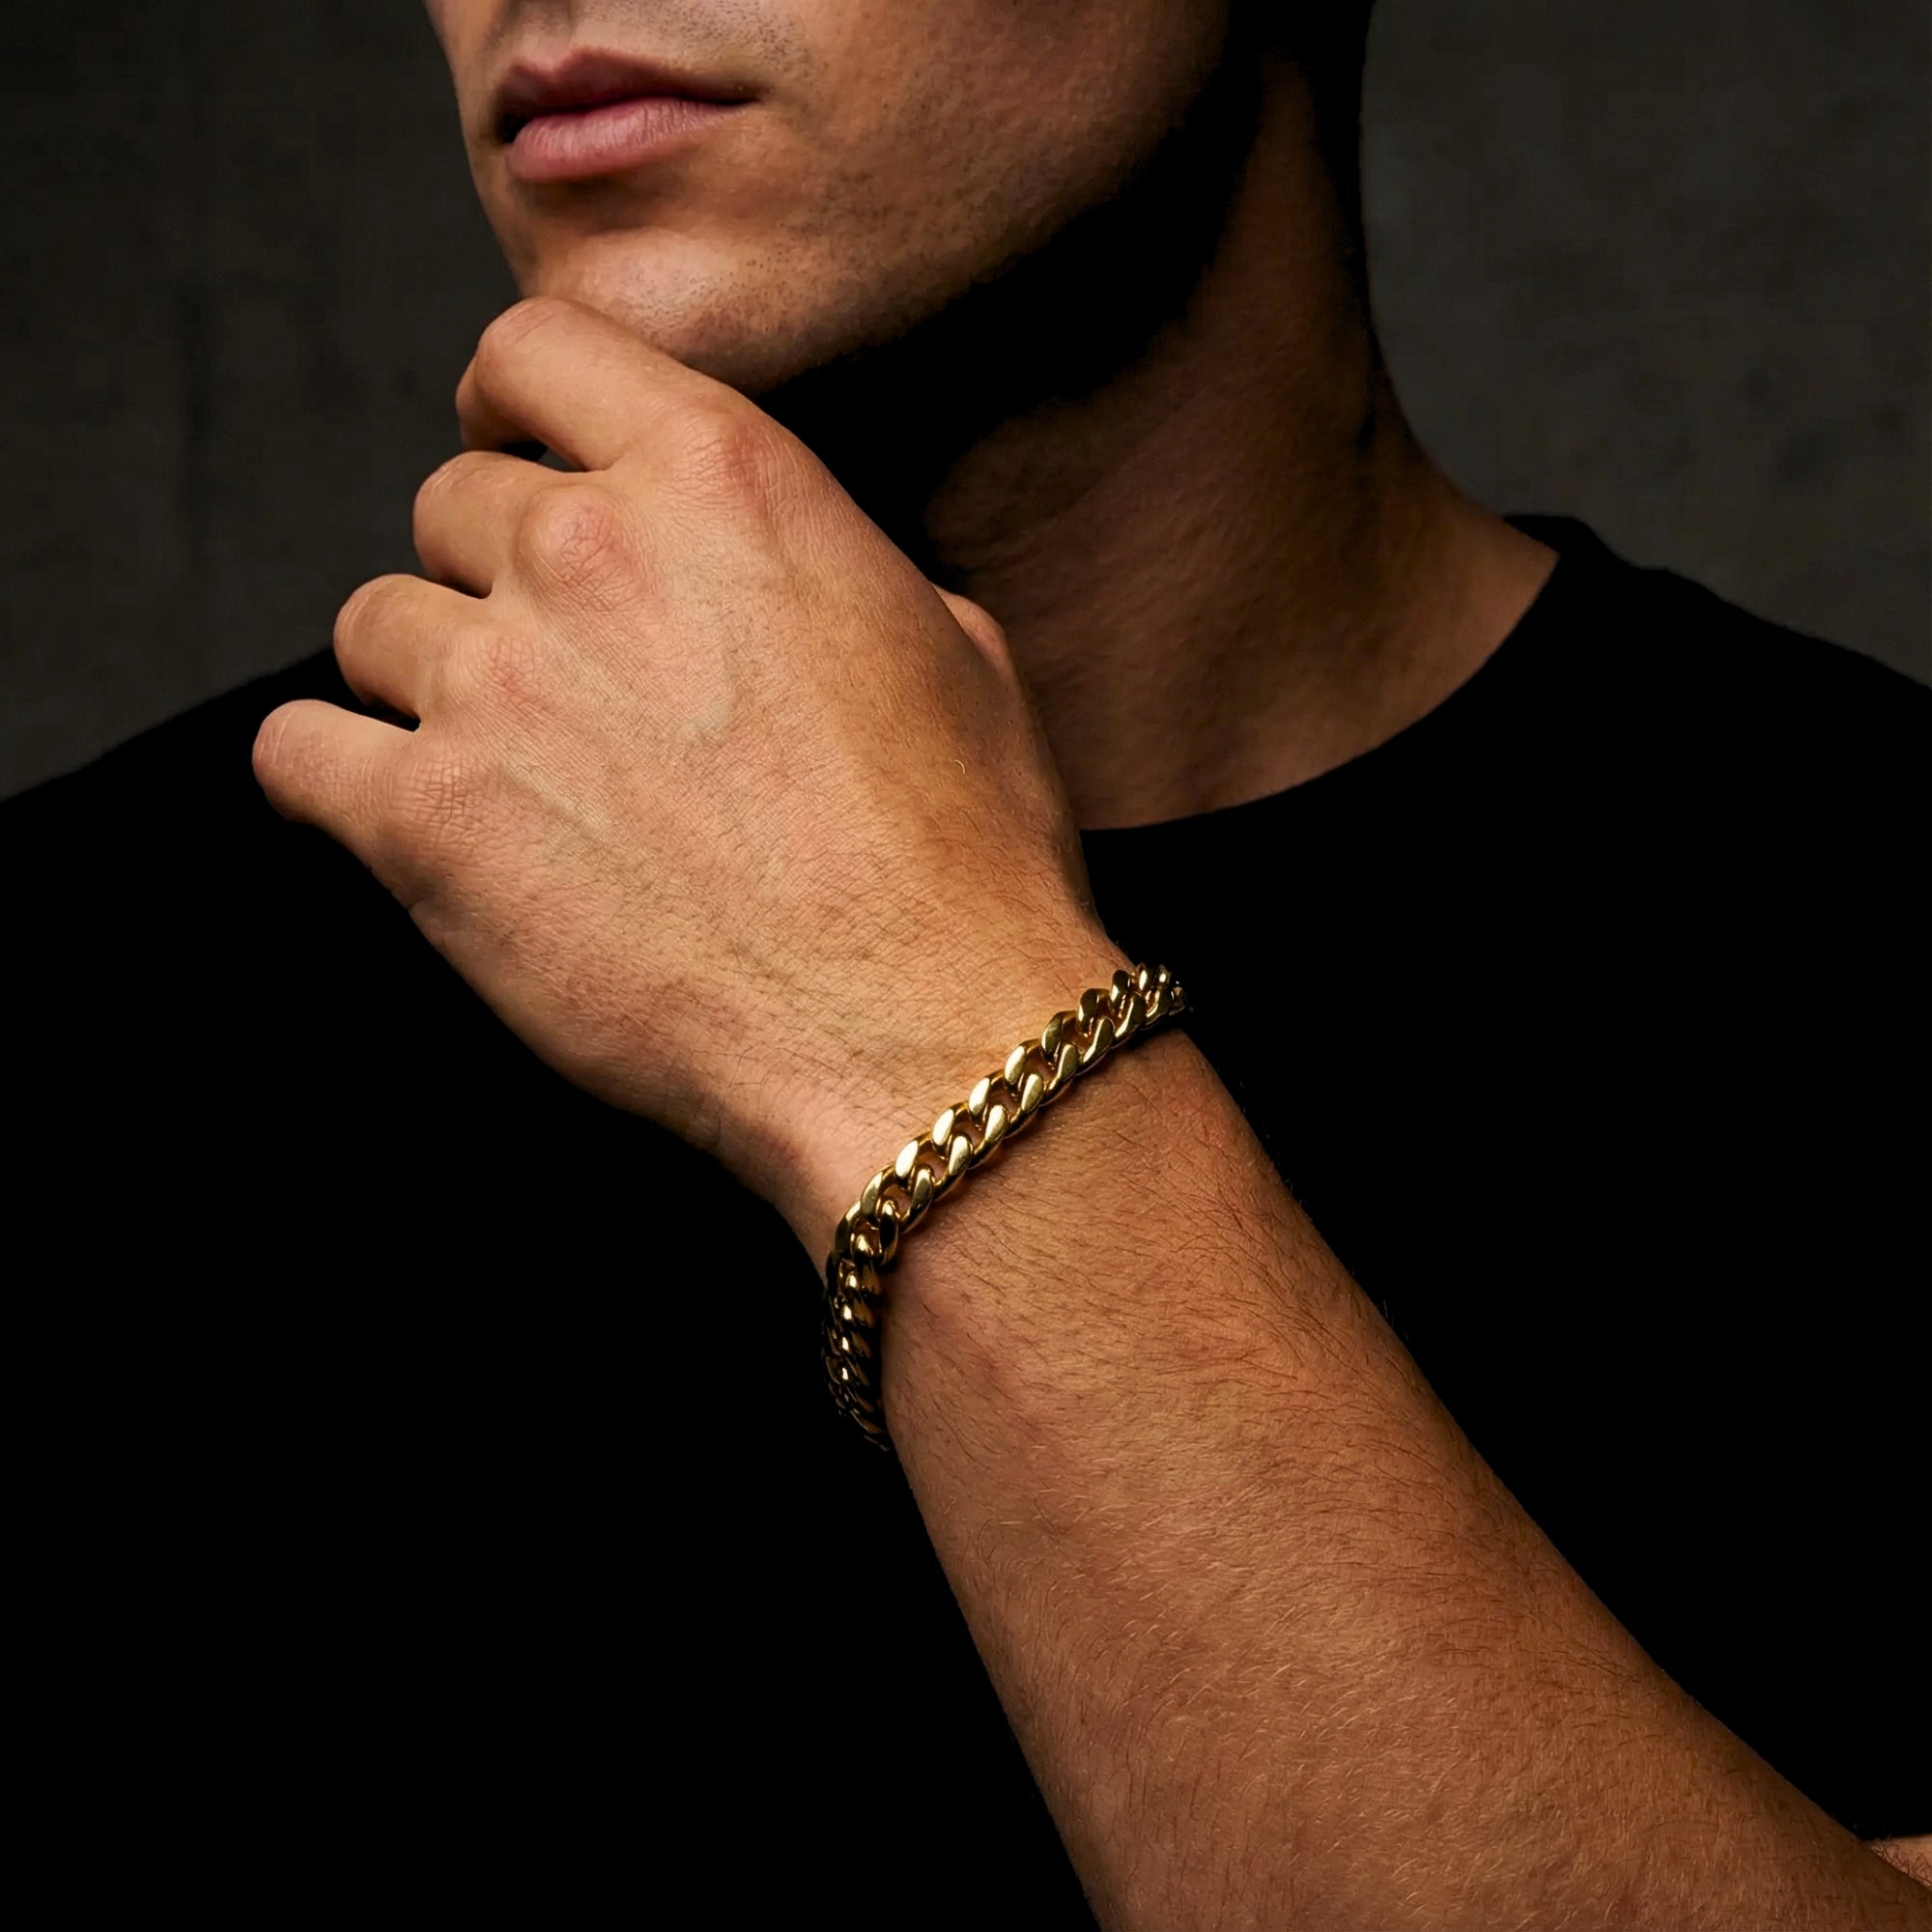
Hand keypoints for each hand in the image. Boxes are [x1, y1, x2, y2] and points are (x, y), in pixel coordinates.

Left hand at [253, 297, 1124, 1246]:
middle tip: (553, 672)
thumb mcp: (954, 651)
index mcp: (723, 478)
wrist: (922, 1035)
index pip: (534, 351)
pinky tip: (389, 813)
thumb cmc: (962, 861)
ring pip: (370, 625)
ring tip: (501, 765)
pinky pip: (295, 751)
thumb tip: (785, 581)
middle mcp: (590, 551)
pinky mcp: (425, 822)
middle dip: (490, 577)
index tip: (514, 457)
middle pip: (450, 505)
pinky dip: (331, 777)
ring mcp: (496, 684)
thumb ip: (831, 570)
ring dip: (423, 682)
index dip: (512, 407)